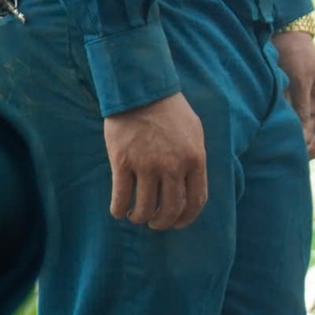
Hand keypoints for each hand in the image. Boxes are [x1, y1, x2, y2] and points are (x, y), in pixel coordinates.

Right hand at [103, 92, 207, 229]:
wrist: (140, 91)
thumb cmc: (170, 111)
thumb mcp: (195, 134)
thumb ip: (195, 159)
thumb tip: (192, 185)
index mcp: (195, 161)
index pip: (195, 201)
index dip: (186, 218)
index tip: (177, 222)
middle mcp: (173, 167)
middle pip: (170, 209)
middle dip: (162, 223)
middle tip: (155, 223)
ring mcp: (147, 166)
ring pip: (145, 207)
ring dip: (140, 217)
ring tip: (136, 216)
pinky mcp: (123, 162)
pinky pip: (121, 196)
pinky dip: (119, 209)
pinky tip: (119, 212)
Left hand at [274, 30, 314, 157]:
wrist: (282, 32)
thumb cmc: (296, 53)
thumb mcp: (300, 78)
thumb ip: (300, 103)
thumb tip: (300, 129)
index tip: (307, 157)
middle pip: (314, 132)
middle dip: (305, 145)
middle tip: (291, 159)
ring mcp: (303, 100)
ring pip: (301, 127)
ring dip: (294, 138)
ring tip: (282, 151)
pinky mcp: (288, 97)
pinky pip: (289, 117)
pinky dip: (284, 127)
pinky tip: (275, 135)